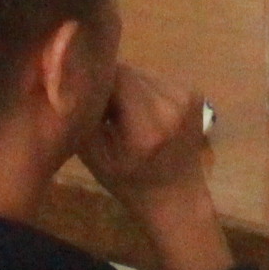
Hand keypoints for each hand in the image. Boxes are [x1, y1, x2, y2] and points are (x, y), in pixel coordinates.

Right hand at [78, 64, 233, 269]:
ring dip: (128, 88)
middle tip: (103, 111)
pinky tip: (144, 116)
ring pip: (143, 74)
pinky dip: (145, 92)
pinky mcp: (195, 94)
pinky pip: (158, 80)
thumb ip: (83, 117)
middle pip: (130, 72)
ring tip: (123, 115)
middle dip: (112, 85)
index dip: (97, 83)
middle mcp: (172, 105)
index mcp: (147, 126)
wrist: (178, 197)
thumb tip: (73, 81)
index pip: (115, 76)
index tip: (88, 100)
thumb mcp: (95, 158)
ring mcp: (188, 97)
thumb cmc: (131, 184)